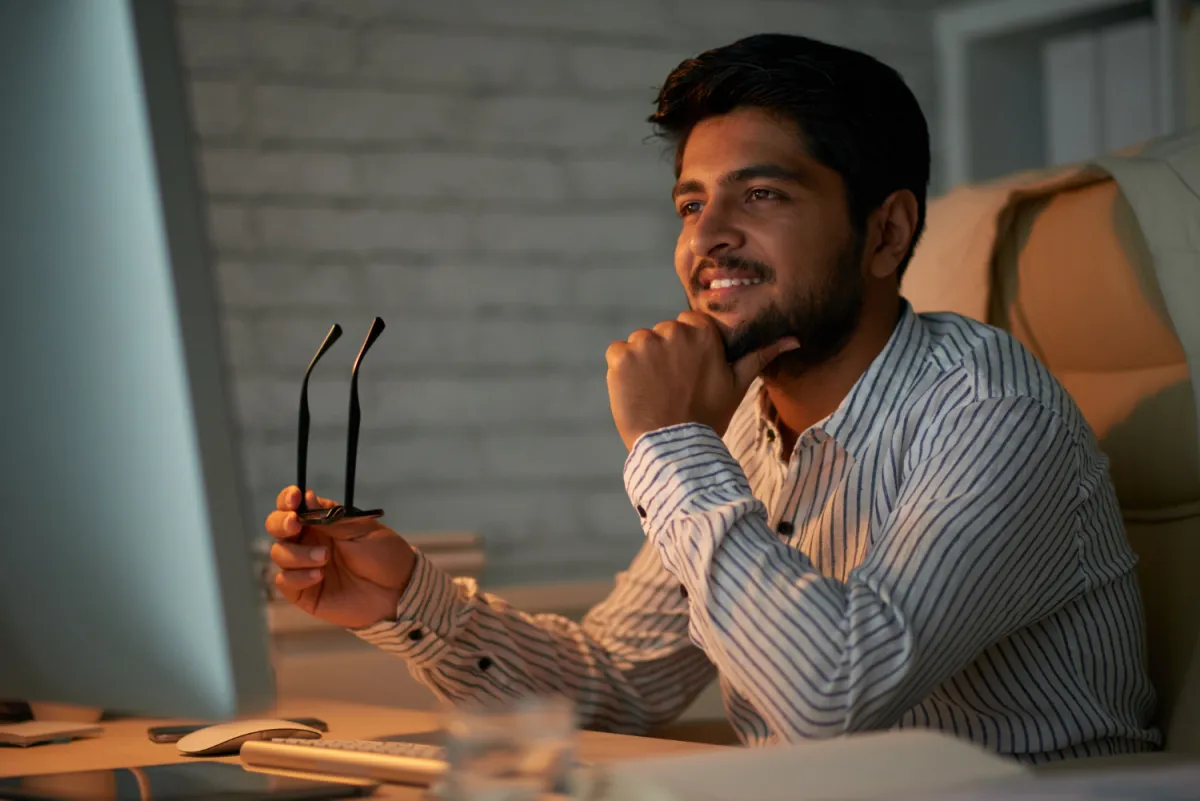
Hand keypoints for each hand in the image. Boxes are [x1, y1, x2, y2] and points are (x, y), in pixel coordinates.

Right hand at [265, 487, 416, 628]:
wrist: (398, 590)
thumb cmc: (384, 555)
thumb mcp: (360, 530)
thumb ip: (330, 517)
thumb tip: (306, 496)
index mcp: (322, 522)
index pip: (294, 506)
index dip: (287, 499)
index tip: (294, 498)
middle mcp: (309, 542)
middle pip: (277, 527)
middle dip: (281, 523)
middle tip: (295, 524)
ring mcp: (304, 566)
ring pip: (279, 553)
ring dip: (298, 554)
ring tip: (325, 558)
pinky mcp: (304, 592)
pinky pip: (284, 581)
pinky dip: (297, 576)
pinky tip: (318, 576)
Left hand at [605, 311, 798, 449]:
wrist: (674, 448)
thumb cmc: (709, 416)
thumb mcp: (738, 384)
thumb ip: (761, 356)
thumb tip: (794, 339)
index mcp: (702, 331)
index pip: (687, 325)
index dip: (687, 350)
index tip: (689, 374)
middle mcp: (673, 330)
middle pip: (662, 334)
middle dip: (664, 356)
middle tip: (673, 388)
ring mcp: (644, 342)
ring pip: (639, 344)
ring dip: (642, 364)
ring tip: (656, 393)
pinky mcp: (621, 357)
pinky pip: (617, 354)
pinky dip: (622, 372)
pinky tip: (637, 393)